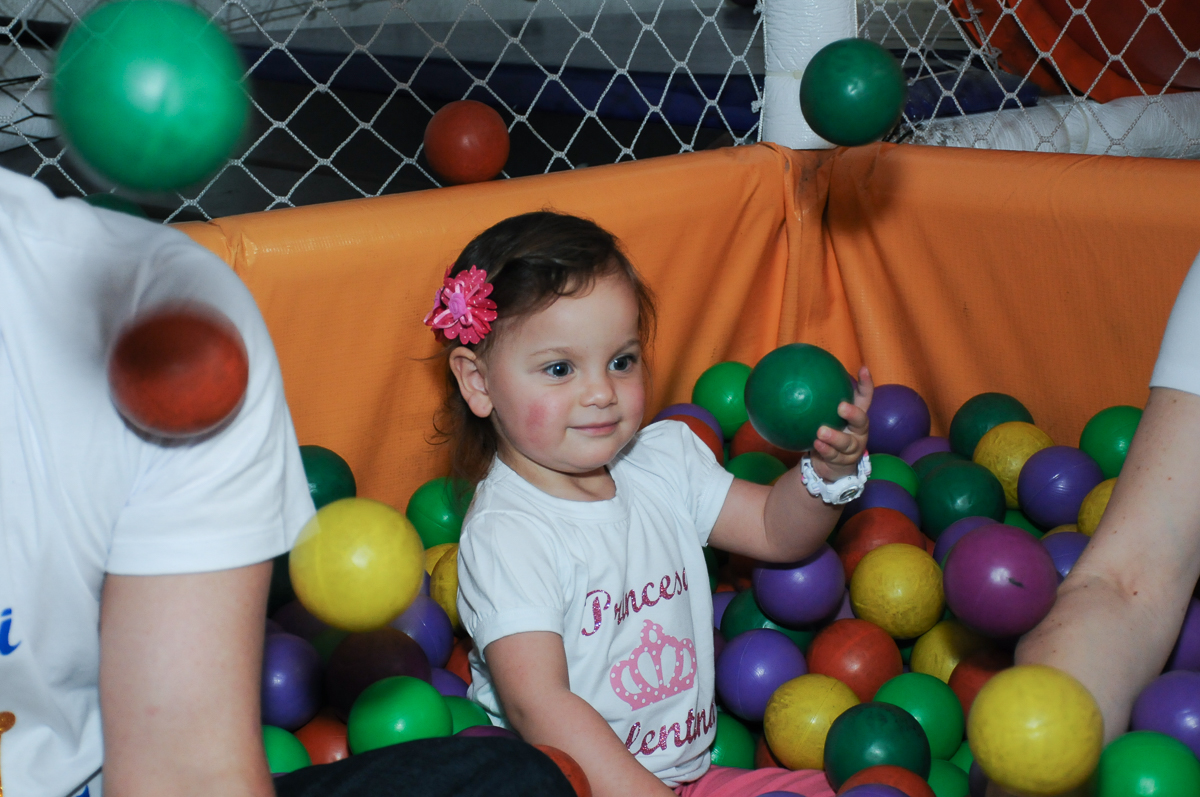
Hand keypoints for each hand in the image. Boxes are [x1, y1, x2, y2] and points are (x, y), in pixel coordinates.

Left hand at [811, 366, 871, 480]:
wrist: (829, 465)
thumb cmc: (827, 434)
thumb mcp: (825, 418)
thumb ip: (817, 402)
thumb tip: (796, 379)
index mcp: (856, 416)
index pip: (865, 398)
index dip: (866, 384)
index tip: (863, 369)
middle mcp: (858, 431)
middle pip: (862, 421)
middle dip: (853, 413)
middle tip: (841, 407)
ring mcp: (853, 448)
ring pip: (847, 442)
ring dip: (834, 436)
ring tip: (821, 432)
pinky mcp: (844, 462)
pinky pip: (834, 455)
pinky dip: (825, 449)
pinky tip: (816, 444)